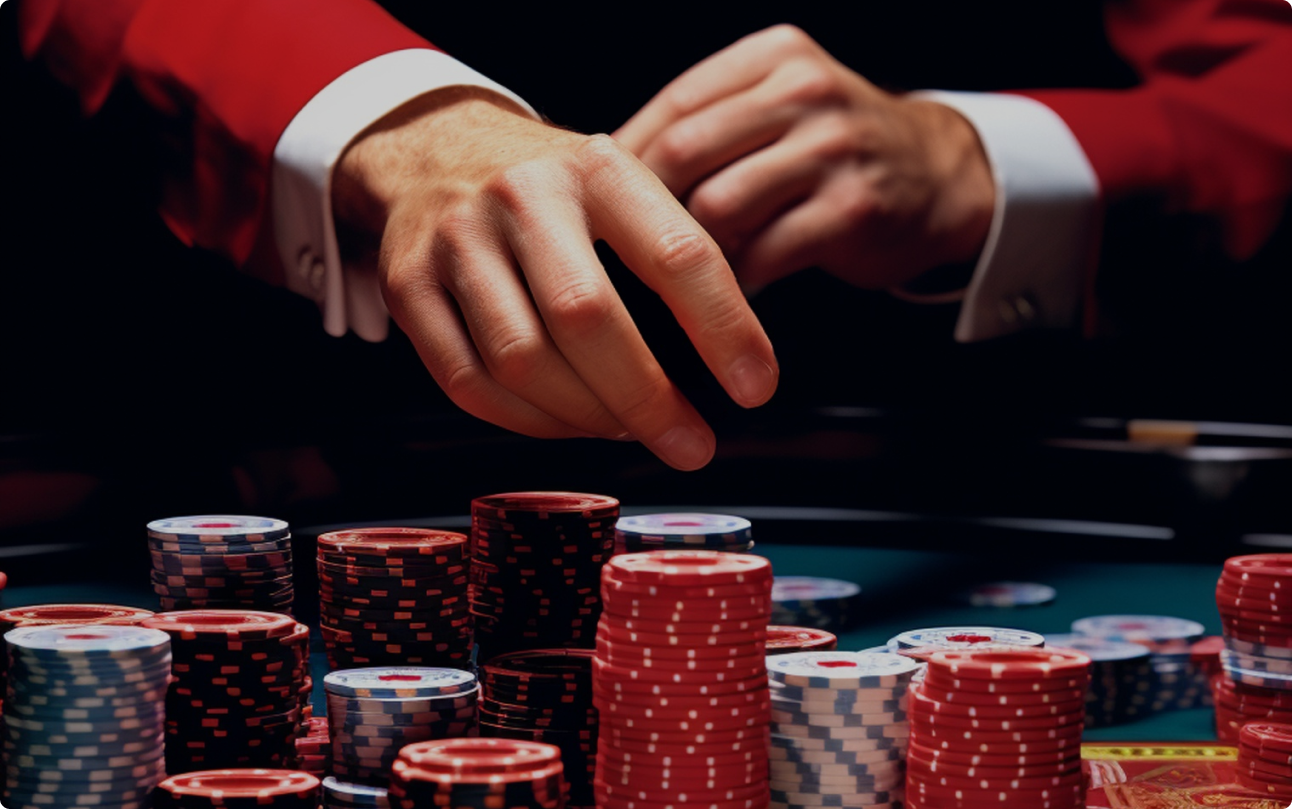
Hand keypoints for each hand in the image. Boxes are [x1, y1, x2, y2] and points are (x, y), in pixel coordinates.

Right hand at [333, 87, 777, 470]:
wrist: (436, 149)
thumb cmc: (555, 191)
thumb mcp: (621, 189)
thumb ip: (673, 260)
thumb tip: (735, 367)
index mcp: (598, 168)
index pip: (677, 253)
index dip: (725, 330)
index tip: (756, 390)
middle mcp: (522, 196)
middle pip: (586, 317)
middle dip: (648, 400)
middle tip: (692, 446)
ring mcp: (455, 241)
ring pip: (522, 363)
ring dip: (586, 419)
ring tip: (625, 428)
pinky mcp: (408, 285)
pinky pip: (470, 384)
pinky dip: (528, 423)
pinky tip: (565, 423)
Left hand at [615, 25, 994, 290]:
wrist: (941, 176)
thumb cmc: (837, 149)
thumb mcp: (782, 105)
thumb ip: (710, 123)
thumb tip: (603, 173)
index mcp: (774, 57)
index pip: (675, 105)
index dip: (626, 161)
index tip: (597, 203)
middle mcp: (804, 91)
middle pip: (684, 153)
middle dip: (644, 211)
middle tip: (628, 250)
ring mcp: (833, 149)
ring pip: (717, 207)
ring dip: (690, 252)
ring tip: (681, 273)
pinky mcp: (853, 209)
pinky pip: (763, 254)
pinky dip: (736, 281)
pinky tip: (731, 291)